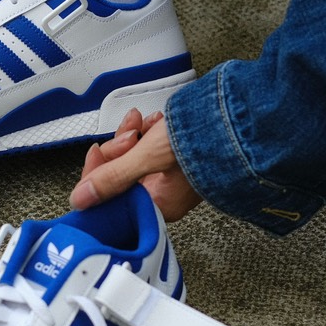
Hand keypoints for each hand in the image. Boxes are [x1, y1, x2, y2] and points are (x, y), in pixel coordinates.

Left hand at [69, 109, 202, 222]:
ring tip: (145, 121)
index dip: (99, 176)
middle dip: (120, 149)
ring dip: (133, 135)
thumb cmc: (207, 143)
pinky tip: (155, 120)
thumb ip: (113, 177)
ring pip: (134, 156)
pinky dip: (149, 131)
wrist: (245, 119)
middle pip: (120, 175)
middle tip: (130, 134)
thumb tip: (81, 199)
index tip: (97, 153)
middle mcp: (164, 195)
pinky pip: (152, 146)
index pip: (111, 200)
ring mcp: (172, 175)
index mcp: (158, 206)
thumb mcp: (150, 157)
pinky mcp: (179, 156)